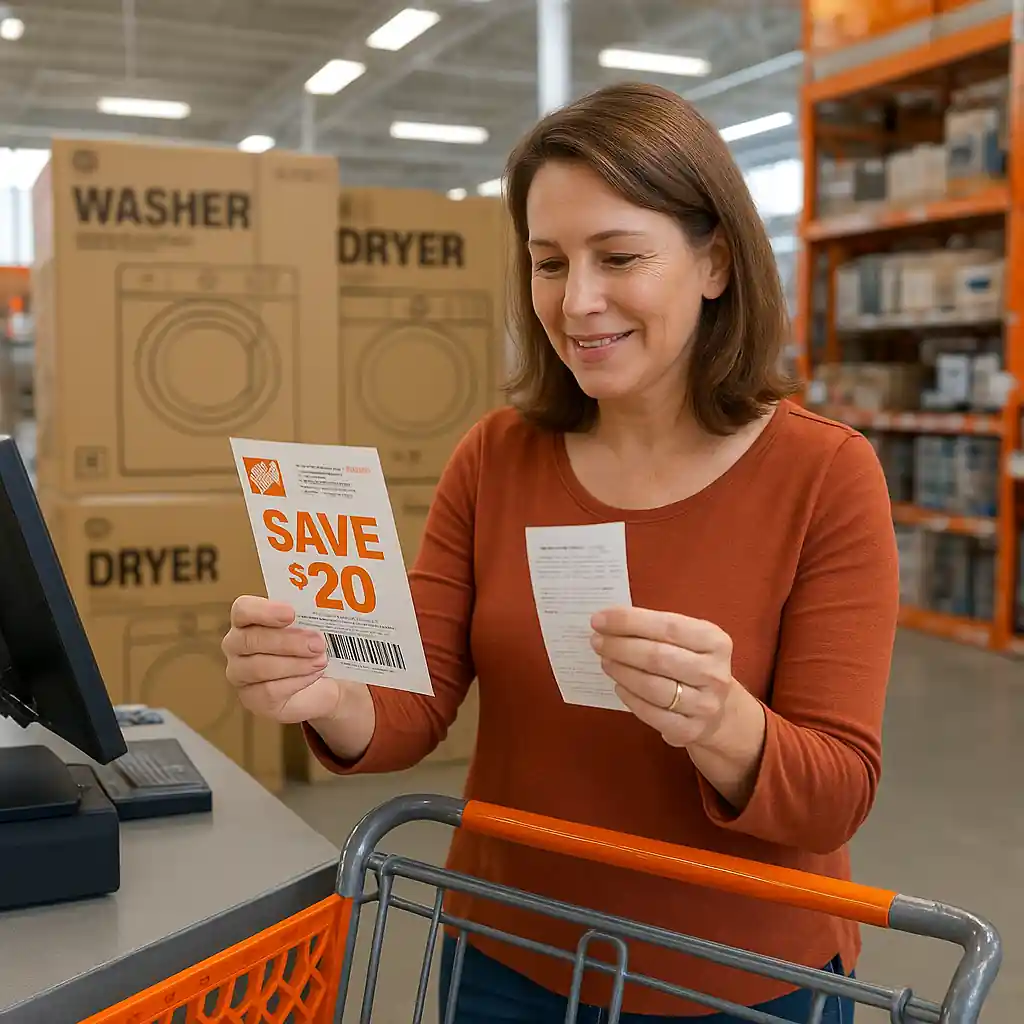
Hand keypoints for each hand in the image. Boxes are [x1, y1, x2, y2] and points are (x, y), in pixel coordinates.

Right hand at [222, 596, 342, 724]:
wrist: (320, 685)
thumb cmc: (310, 648)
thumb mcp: (312, 629)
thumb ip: (311, 618)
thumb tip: (329, 610)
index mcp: (247, 620)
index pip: (242, 610)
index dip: (264, 611)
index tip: (291, 614)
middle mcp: (236, 646)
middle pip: (250, 640)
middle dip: (287, 641)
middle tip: (317, 643)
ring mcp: (240, 674)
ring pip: (260, 668)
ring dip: (295, 663)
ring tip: (321, 660)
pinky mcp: (252, 698)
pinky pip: (269, 690)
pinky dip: (296, 681)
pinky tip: (314, 674)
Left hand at [590, 606, 736, 747]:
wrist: (719, 711)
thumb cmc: (693, 665)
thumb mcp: (689, 640)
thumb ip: (656, 628)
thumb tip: (610, 620)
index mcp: (715, 642)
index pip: (668, 626)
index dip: (629, 621)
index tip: (600, 619)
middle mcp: (713, 674)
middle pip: (657, 657)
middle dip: (620, 646)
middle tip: (597, 641)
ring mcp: (704, 705)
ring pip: (651, 686)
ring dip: (621, 671)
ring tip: (605, 661)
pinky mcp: (689, 730)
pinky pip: (650, 712)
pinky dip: (629, 696)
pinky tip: (618, 685)